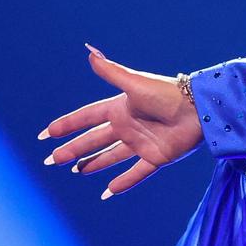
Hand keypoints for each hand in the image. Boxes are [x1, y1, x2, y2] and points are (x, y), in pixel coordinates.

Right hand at [37, 44, 205, 198]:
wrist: (200, 109)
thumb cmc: (168, 93)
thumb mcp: (135, 83)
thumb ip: (111, 71)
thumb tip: (89, 51)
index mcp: (121, 108)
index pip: (87, 117)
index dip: (67, 124)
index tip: (45, 134)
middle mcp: (129, 126)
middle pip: (94, 140)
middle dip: (73, 150)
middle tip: (52, 160)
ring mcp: (142, 143)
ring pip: (111, 156)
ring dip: (94, 164)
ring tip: (76, 171)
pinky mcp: (157, 157)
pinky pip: (136, 173)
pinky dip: (122, 183)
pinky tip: (107, 193)